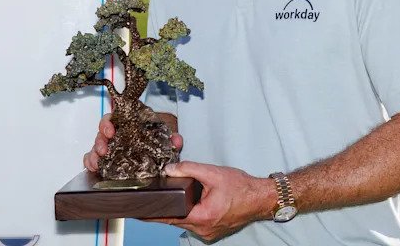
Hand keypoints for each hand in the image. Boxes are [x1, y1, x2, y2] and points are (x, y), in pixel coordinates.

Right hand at [83, 113, 183, 172]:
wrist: (156, 159)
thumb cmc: (156, 142)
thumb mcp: (164, 139)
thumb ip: (171, 139)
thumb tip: (176, 141)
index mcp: (127, 125)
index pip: (112, 118)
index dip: (108, 123)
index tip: (111, 130)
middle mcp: (116, 136)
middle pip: (101, 134)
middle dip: (99, 140)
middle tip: (103, 149)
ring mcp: (110, 149)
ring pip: (95, 148)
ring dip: (94, 154)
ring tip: (97, 162)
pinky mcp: (106, 162)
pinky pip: (92, 160)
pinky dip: (90, 163)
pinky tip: (93, 168)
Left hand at [150, 161, 274, 241]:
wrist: (261, 198)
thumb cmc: (242, 188)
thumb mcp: (213, 173)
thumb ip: (189, 169)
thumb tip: (169, 169)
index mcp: (202, 216)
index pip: (169, 217)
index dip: (152, 214)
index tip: (138, 212)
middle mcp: (204, 228)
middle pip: (174, 220)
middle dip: (162, 210)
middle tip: (148, 201)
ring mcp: (208, 231)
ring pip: (184, 221)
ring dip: (177, 211)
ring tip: (167, 198)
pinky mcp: (212, 229)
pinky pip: (194, 222)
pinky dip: (188, 212)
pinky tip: (186, 202)